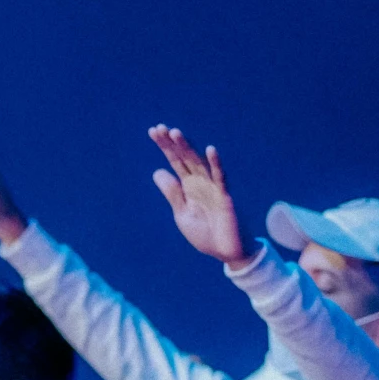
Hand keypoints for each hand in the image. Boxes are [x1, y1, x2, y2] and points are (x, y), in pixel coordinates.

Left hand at [148, 126, 247, 265]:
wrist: (225, 252)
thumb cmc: (205, 233)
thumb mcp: (182, 214)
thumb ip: (173, 193)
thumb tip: (157, 172)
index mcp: (188, 186)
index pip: (175, 161)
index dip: (165, 146)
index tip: (153, 131)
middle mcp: (200, 182)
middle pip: (184, 157)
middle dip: (172, 143)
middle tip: (160, 128)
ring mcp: (212, 188)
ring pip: (199, 163)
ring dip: (187, 148)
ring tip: (176, 133)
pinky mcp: (224, 197)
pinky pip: (220, 178)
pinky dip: (216, 164)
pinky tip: (210, 150)